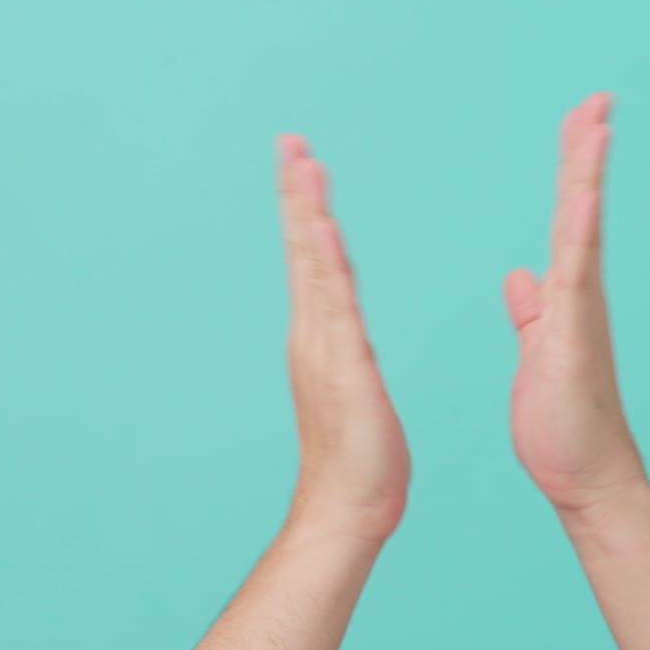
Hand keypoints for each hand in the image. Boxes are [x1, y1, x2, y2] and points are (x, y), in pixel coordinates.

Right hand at [277, 136, 409, 542]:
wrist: (348, 510)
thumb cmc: (359, 457)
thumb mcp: (355, 389)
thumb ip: (347, 354)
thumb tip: (344, 332)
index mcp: (321, 336)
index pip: (313, 260)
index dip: (305, 210)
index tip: (302, 163)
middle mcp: (313, 334)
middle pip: (303, 251)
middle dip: (295, 193)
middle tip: (290, 140)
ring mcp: (323, 349)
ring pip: (314, 268)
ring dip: (307, 212)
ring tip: (302, 162)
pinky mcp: (344, 369)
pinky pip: (336, 307)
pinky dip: (326, 263)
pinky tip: (323, 228)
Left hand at [504, 93, 646, 512]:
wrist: (584, 476)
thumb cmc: (562, 421)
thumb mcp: (538, 351)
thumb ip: (533, 312)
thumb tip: (521, 275)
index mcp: (565, 296)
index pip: (565, 218)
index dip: (571, 168)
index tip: (578, 119)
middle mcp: (581, 295)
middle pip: (581, 209)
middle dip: (586, 152)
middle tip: (597, 98)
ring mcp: (583, 315)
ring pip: (584, 233)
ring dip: (589, 178)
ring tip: (596, 126)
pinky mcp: (576, 342)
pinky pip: (576, 281)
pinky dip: (579, 238)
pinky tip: (581, 201)